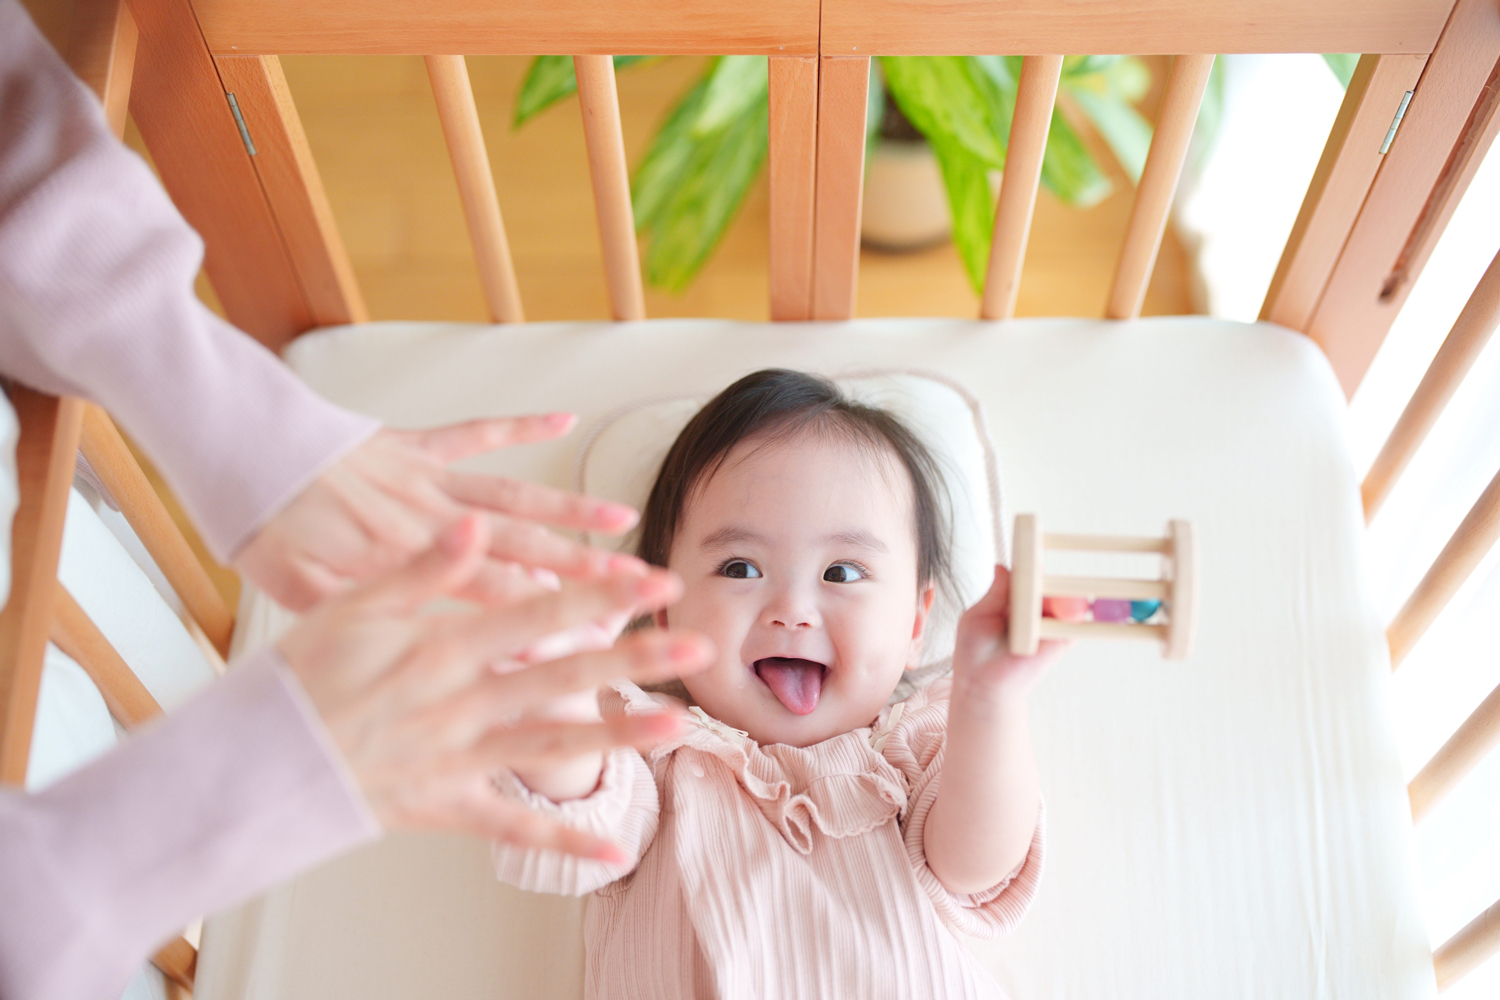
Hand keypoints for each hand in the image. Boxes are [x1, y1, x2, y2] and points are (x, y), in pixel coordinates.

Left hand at [238, 415, 643, 610]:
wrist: (239, 450)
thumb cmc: (265, 530)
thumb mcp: (298, 593)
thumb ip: (360, 616)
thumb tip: (417, 648)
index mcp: (404, 565)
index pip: (492, 599)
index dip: (545, 618)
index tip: (594, 636)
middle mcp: (430, 520)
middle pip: (520, 551)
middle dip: (584, 571)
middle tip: (637, 585)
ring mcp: (429, 478)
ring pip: (513, 496)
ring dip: (569, 509)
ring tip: (624, 520)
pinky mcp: (418, 442)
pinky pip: (477, 432)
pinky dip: (521, 424)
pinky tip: (564, 416)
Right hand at [277, 514, 713, 859]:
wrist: (253, 760)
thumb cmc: (301, 676)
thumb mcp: (350, 606)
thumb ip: (419, 569)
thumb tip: (474, 526)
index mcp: (438, 648)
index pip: (535, 612)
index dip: (598, 594)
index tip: (650, 576)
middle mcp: (458, 703)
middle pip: (560, 678)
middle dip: (634, 660)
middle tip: (698, 644)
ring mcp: (456, 760)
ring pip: (550, 748)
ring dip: (619, 738)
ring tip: (680, 725)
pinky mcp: (446, 808)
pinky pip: (510, 828)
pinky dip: (561, 842)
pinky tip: (613, 851)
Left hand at [952, 565, 1068, 699]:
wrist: (982, 685)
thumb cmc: (975, 650)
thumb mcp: (977, 616)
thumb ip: (994, 594)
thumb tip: (1002, 566)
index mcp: (1014, 595)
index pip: (1027, 571)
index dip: (1030, 560)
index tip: (1031, 547)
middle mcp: (1034, 605)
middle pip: (1048, 582)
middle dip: (1048, 576)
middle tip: (1040, 571)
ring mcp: (1050, 621)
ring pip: (1065, 599)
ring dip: (1064, 596)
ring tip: (1053, 597)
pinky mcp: (1062, 640)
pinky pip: (1075, 623)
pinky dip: (1074, 615)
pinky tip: (1071, 610)